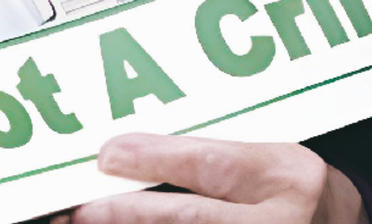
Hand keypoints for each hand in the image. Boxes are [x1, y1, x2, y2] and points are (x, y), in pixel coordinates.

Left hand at [66, 134, 364, 223]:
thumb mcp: (269, 160)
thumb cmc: (290, 191)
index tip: (109, 155)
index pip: (215, 166)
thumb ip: (209, 158)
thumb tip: (126, 154)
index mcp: (288, 178)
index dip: (157, 161)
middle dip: (131, 215)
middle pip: (194, 220)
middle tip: (80, 211)